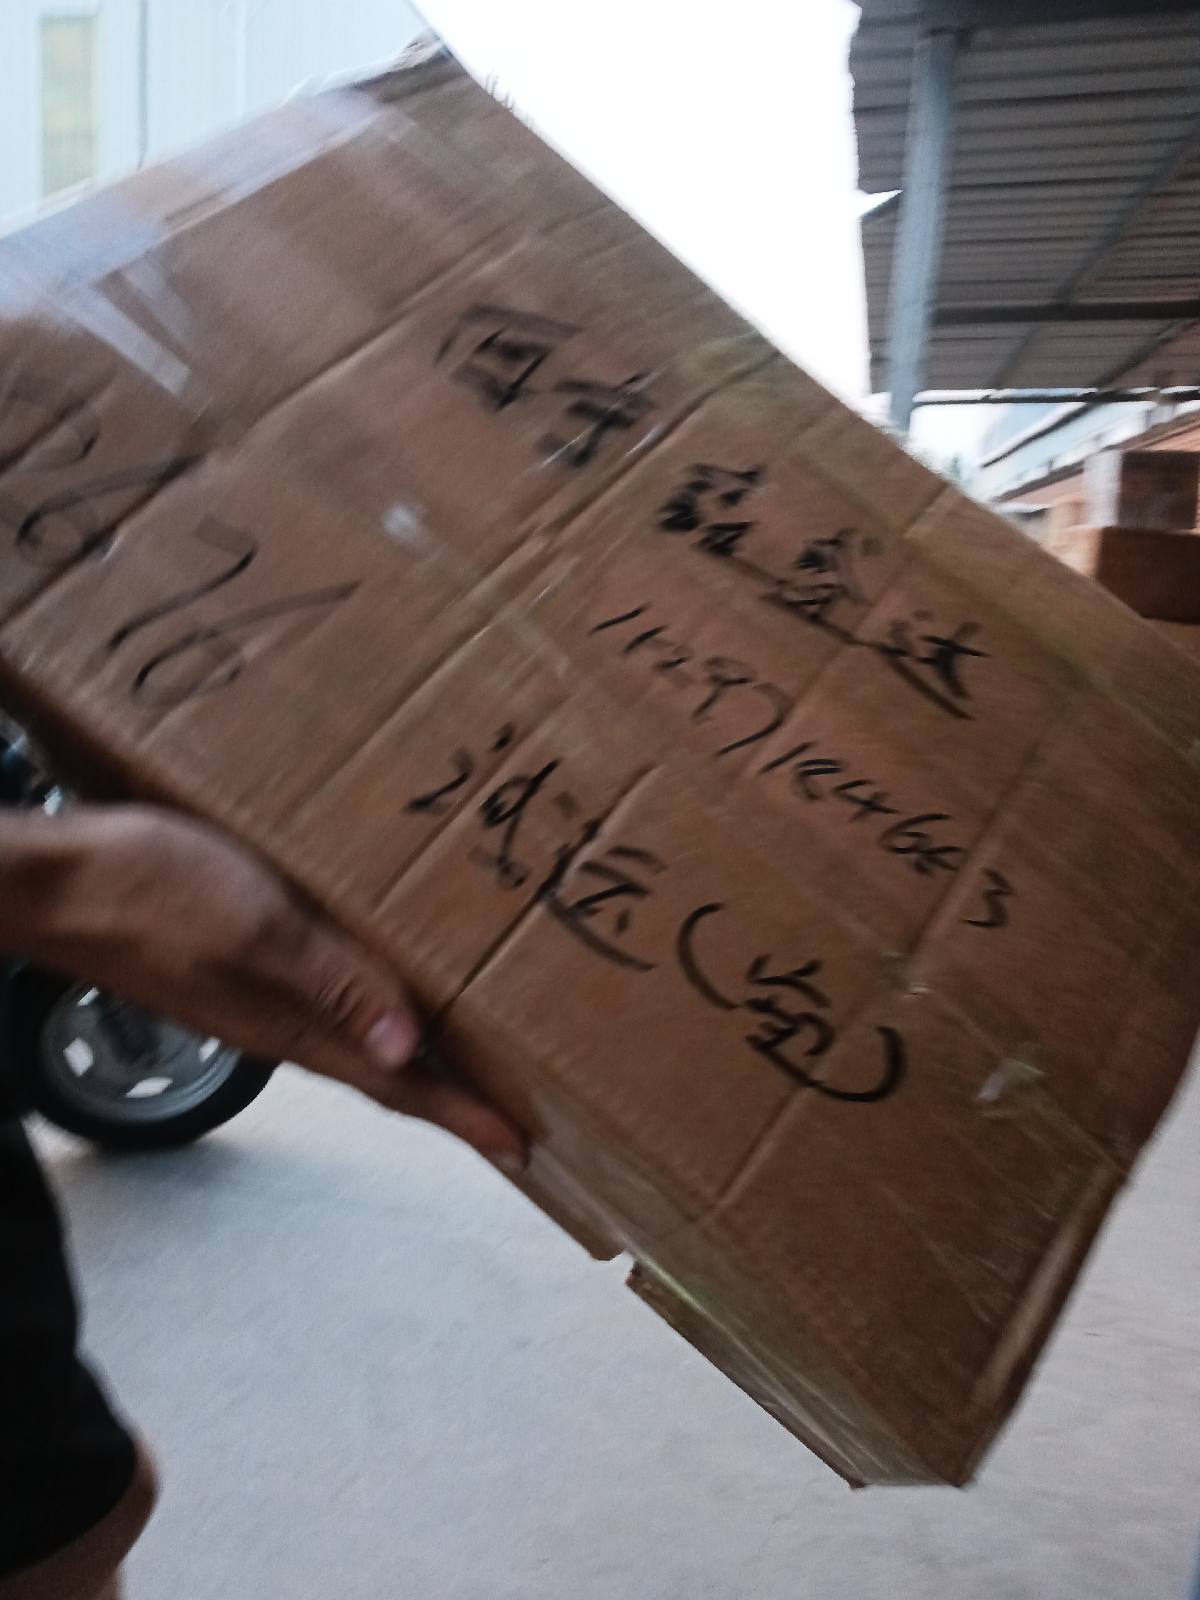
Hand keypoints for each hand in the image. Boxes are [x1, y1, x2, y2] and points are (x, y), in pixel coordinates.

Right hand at [3, 805, 525, 1168]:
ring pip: (360, 1036)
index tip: (521, 1147)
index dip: (463, 1115)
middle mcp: (282, 1021)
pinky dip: (375, 1004)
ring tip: (470, 1055)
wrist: (54, 879)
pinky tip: (388, 980)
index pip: (399, 1084)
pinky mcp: (239, 965)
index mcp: (294, 1022)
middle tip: (511, 1113)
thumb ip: (332, 980)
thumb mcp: (255, 927)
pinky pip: (328, 997)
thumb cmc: (151, 890)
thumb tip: (405, 1048)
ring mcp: (257, 998)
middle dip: (453, 1096)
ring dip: (419, 1053)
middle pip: (388, 1071)